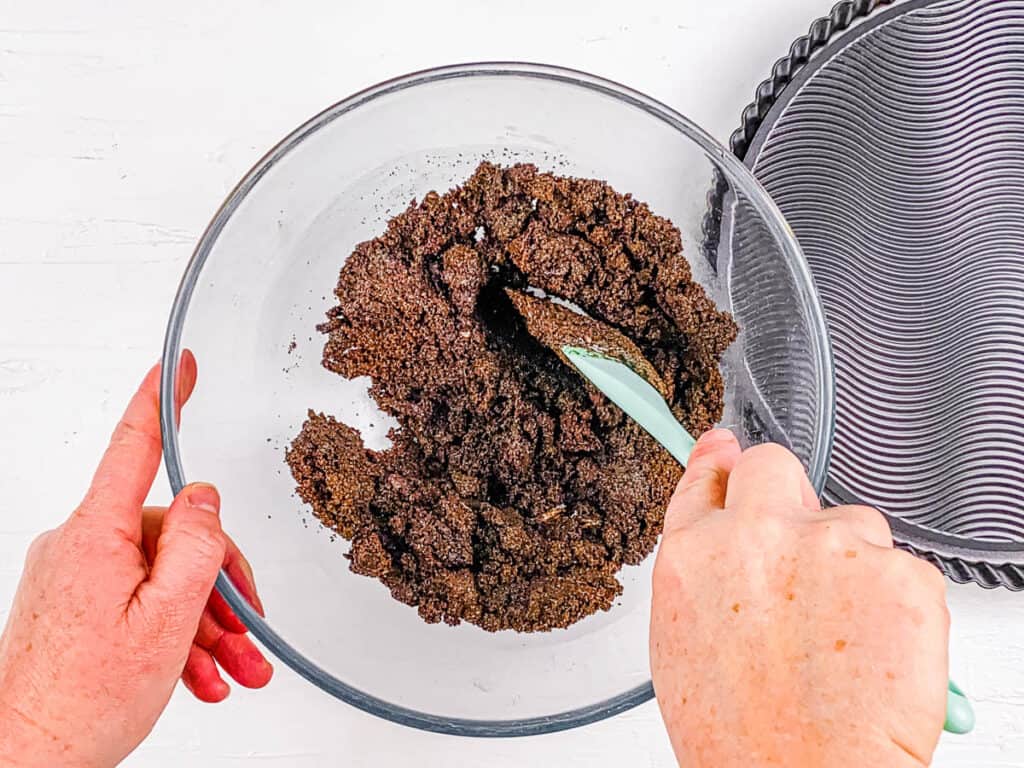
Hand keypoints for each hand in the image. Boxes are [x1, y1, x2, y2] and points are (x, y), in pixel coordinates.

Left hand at [0, 354, 272, 767]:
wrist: (26, 760)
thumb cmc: (83, 701)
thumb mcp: (166, 620)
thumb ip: (195, 546)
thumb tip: (203, 495)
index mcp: (97, 535)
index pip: (134, 447)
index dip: (161, 398)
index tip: (180, 362)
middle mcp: (81, 544)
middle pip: (172, 534)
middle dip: (218, 583)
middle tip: (248, 631)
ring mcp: (77, 575)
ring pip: (161, 575)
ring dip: (204, 622)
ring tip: (234, 669)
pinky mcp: (75, 602)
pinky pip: (139, 599)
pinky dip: (175, 633)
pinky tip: (202, 673)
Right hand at [650, 430, 948, 766]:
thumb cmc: (740, 736)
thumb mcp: (685, 642)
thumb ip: (701, 570)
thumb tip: (720, 524)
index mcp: (695, 554)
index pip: (706, 478)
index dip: (720, 464)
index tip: (727, 453)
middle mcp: (757, 534)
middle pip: (773, 466)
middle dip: (785, 495)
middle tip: (801, 553)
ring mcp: (830, 546)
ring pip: (850, 521)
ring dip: (849, 562)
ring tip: (839, 636)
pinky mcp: (899, 571)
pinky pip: (901, 565)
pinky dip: (895, 602)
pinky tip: (873, 649)